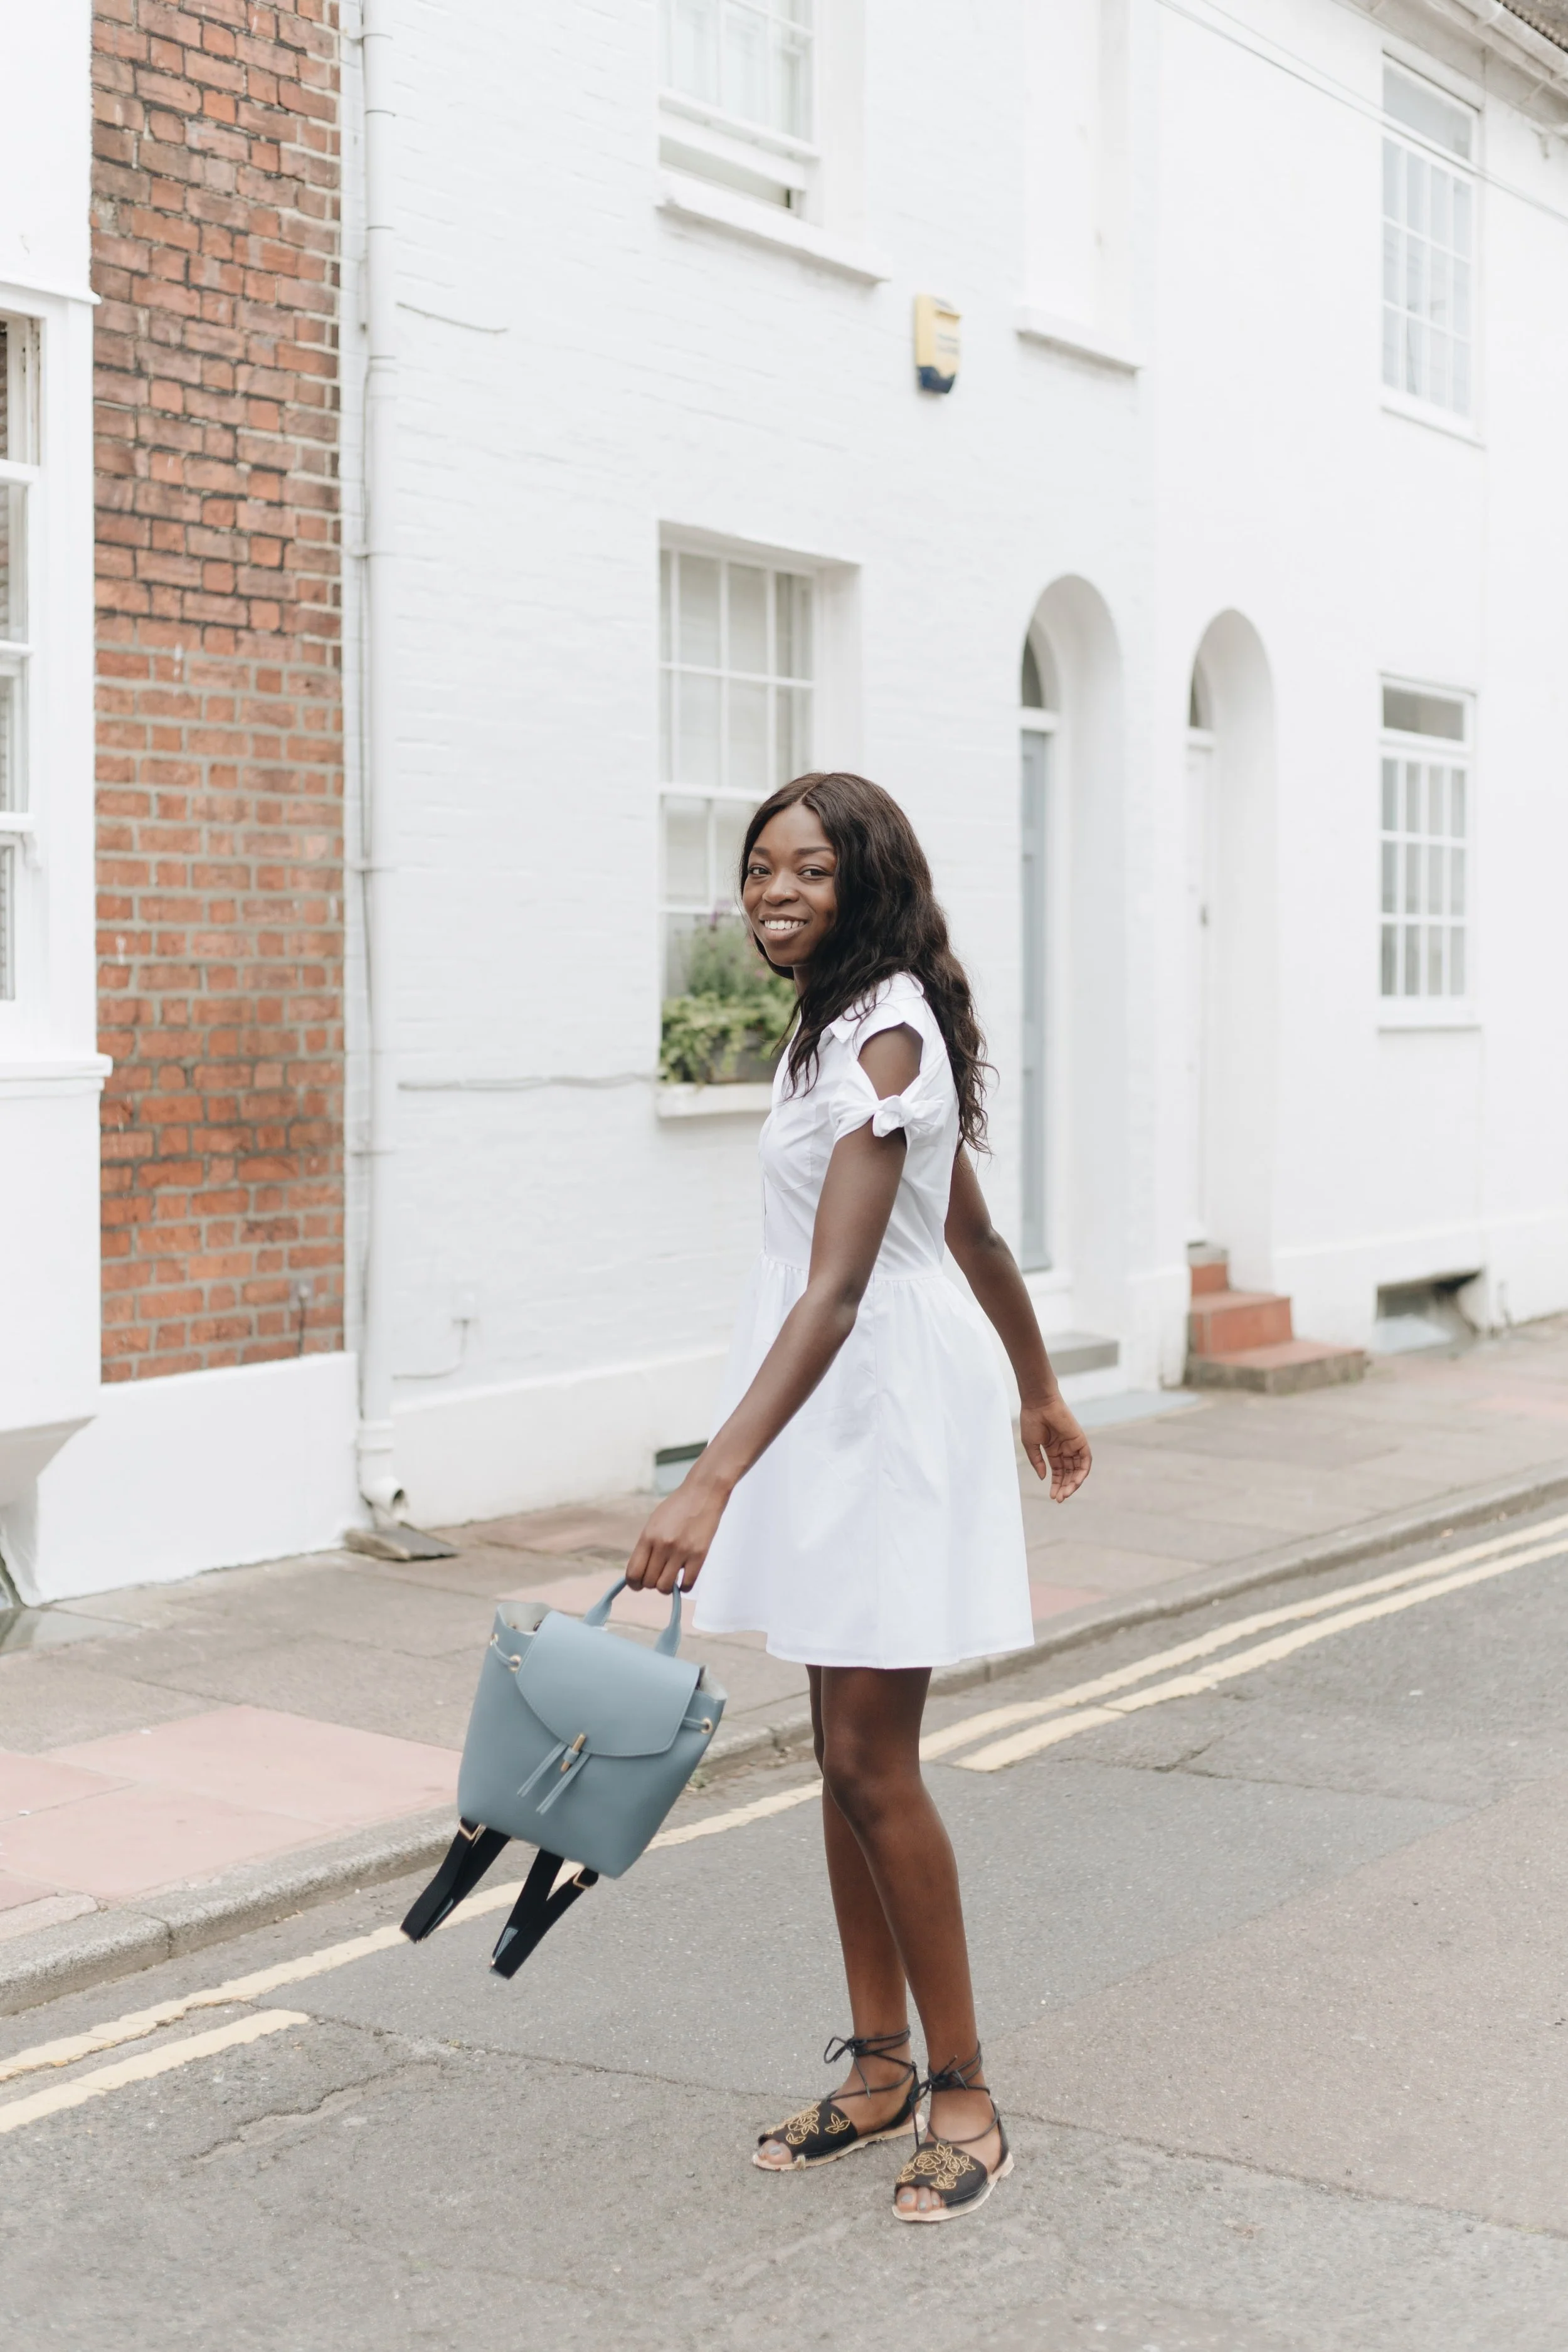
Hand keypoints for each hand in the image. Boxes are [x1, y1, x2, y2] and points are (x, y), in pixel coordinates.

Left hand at [625, 1471, 727, 1593]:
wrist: (703, 1493)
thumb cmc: (677, 1506)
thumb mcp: (654, 1522)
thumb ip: (647, 1545)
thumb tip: (641, 1570)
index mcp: (648, 1536)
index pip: (633, 1572)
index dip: (633, 1583)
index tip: (637, 1584)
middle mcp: (662, 1546)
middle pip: (648, 1582)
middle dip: (650, 1583)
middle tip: (657, 1577)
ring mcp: (681, 1552)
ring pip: (665, 1587)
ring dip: (666, 1587)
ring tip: (670, 1577)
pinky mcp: (699, 1556)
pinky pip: (687, 1584)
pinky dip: (683, 1586)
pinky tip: (684, 1578)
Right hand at [1021, 1393, 1091, 1502]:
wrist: (1039, 1403)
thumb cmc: (1032, 1421)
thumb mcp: (1031, 1445)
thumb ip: (1038, 1462)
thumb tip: (1044, 1478)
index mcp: (1053, 1450)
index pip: (1057, 1472)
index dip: (1055, 1485)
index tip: (1052, 1497)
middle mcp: (1065, 1449)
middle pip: (1068, 1473)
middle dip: (1064, 1487)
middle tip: (1059, 1498)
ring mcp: (1073, 1445)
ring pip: (1077, 1469)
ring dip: (1073, 1483)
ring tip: (1066, 1493)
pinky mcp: (1081, 1440)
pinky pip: (1086, 1460)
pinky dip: (1082, 1472)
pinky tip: (1075, 1482)